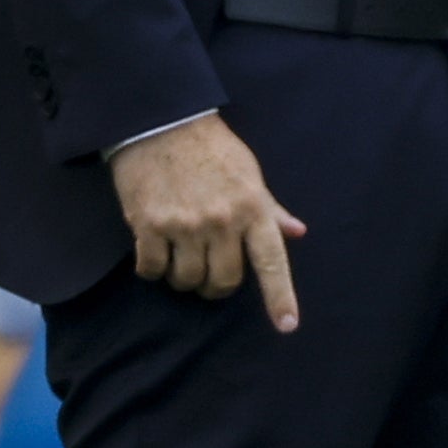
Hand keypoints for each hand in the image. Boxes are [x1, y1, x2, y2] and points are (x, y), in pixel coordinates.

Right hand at [111, 114, 304, 330]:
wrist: (160, 121)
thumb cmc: (210, 147)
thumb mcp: (249, 173)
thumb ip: (270, 208)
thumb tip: (297, 232)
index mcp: (252, 207)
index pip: (272, 261)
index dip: (281, 297)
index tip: (287, 326)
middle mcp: (222, 220)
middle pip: (224, 281)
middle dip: (217, 287)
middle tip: (210, 274)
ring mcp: (185, 225)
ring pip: (188, 280)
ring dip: (184, 279)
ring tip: (180, 259)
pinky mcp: (150, 225)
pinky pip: (152, 270)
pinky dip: (152, 269)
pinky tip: (154, 254)